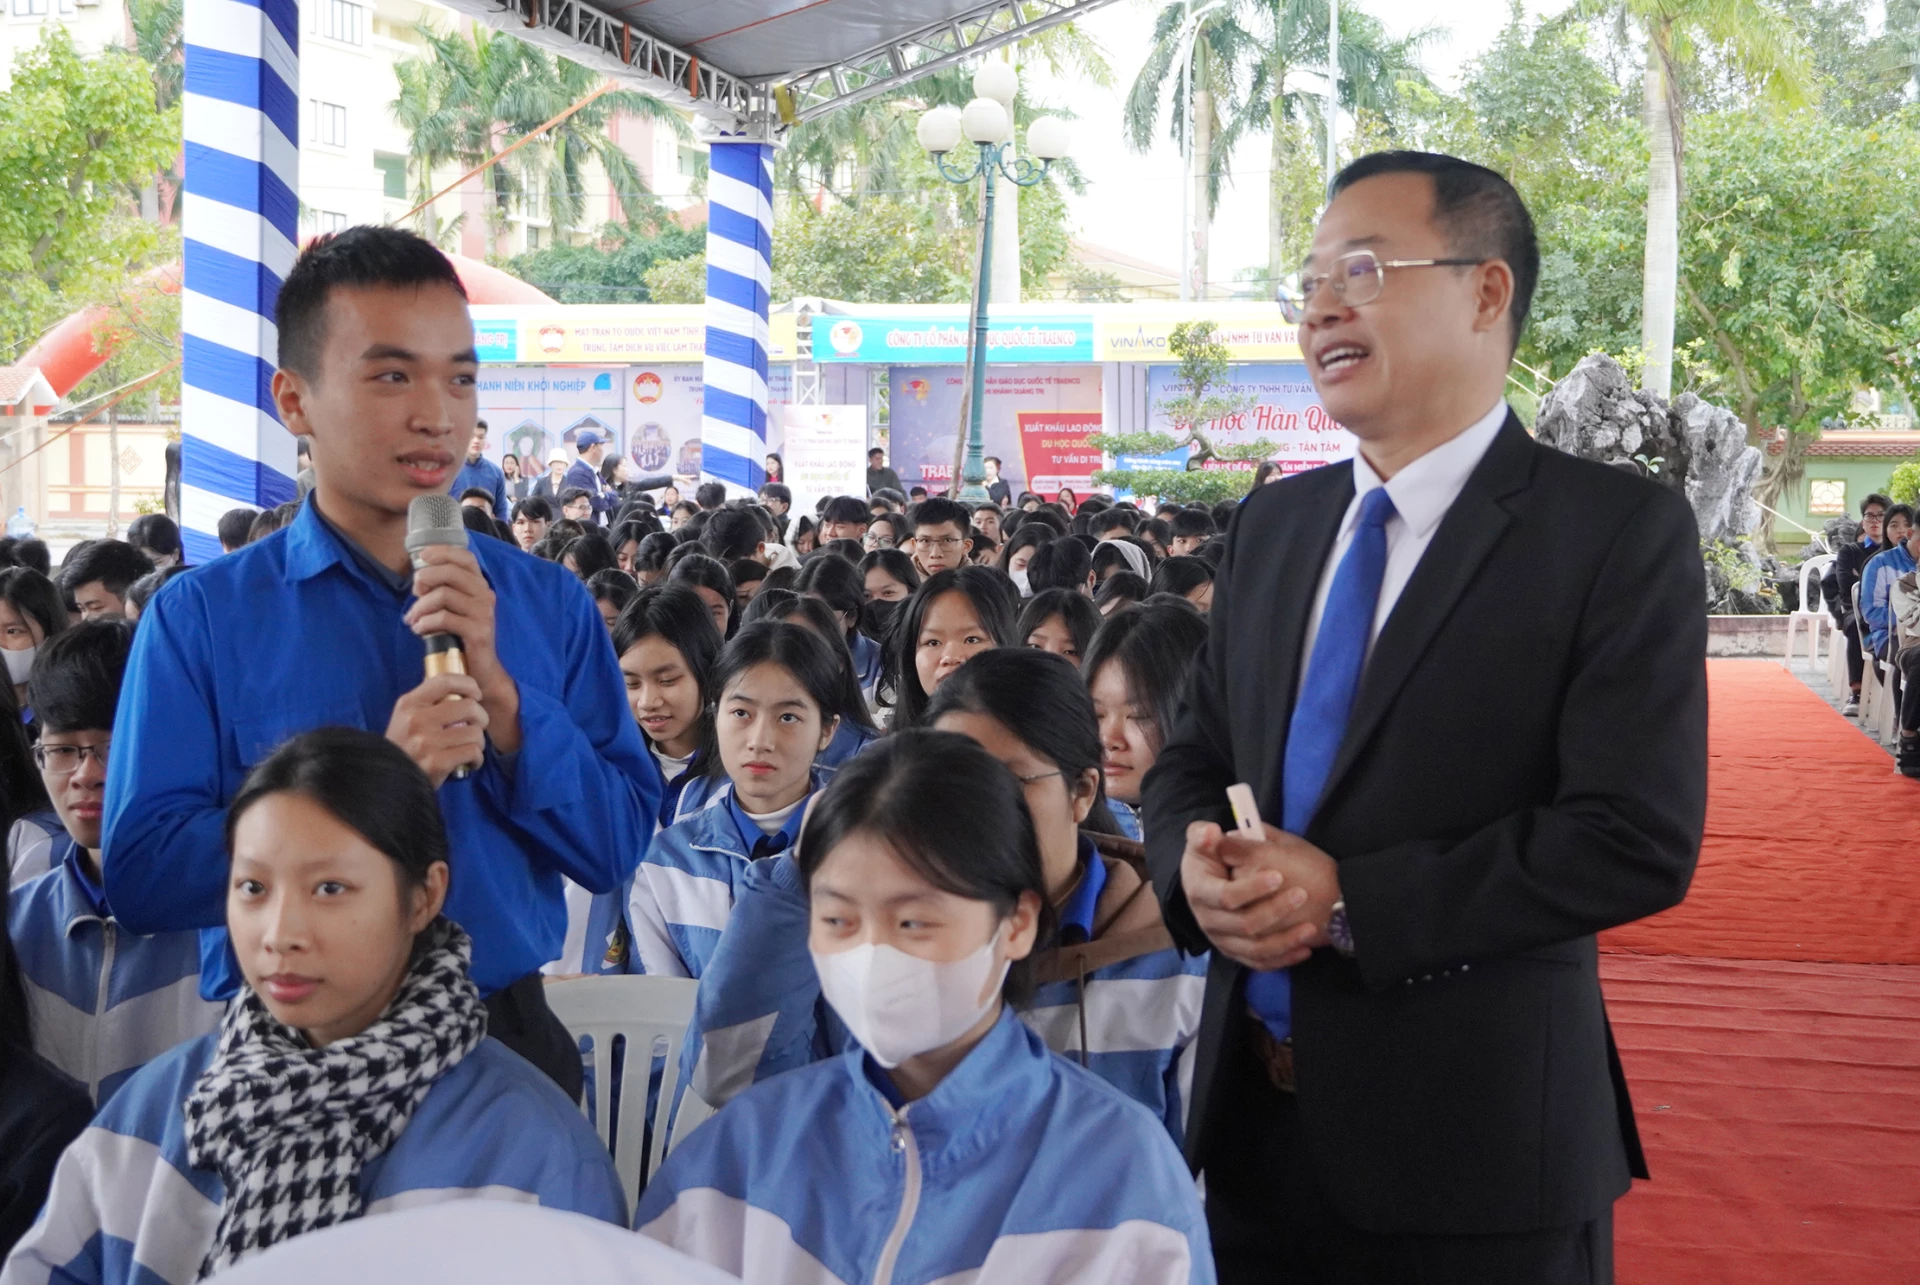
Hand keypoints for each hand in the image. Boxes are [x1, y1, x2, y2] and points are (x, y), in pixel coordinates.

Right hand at [386, 672, 489, 786]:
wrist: (388, 781)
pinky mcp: (437, 762)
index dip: (468, 684)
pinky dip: (477, 758)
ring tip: (471, 747)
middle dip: (482, 717)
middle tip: (477, 726)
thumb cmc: (403, 748)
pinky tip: (470, 761)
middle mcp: (417, 720)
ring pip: (475, 732)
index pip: (445, 681)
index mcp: (409, 703)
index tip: (476, 694)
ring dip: (479, 741)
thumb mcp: (404, 718)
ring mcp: (427, 742)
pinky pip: (473, 752)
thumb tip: (458, 687)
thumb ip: (425, 703)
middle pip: (469, 707)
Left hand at [405, 545, 521, 752]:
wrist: (481, 670)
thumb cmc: (461, 637)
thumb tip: (420, 578)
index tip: (422, 556)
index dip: (443, 552)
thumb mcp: (454, 608)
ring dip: (420, 606)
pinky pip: (445, 618)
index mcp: (480, 585)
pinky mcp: (478, 632)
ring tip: (413, 619)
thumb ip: (442, 589)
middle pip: (450, 573)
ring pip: (444, 595)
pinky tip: (419, 630)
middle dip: (425, 579)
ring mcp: (483, 613)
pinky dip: (426, 622)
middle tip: (414, 593)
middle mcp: (485, 595)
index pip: (465, 557)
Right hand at [1180, 821, 1341, 970]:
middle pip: (1243, 924)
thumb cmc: (1219, 854)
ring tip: (1310, 929)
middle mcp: (1207, 918)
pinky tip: (1304, 950)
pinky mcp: (1235, 951)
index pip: (1226, 896)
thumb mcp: (1209, 839)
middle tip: (1302, 895)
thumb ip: (1206, 836)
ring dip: (1285, 940)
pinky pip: (1259, 962)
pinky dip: (1283, 958)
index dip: (1252, 889)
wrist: (1222, 876)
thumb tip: (1211, 832)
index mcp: (1200, 890)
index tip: (1278, 876)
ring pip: (1254, 948)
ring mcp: (1221, 938)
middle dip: (1275, 911)